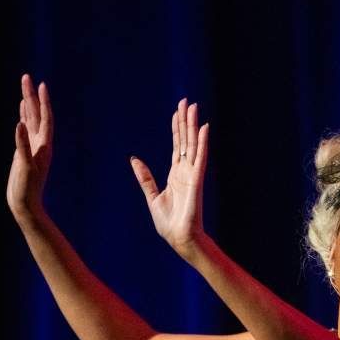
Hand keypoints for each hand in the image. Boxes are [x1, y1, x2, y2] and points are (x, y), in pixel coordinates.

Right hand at [7, 73, 52, 218]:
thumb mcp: (25, 166)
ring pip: (30, 120)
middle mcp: (40, 143)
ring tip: (25, 87)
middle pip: (36, 114)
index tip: (42, 84)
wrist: (26, 204)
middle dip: (32, 95)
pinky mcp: (25, 152)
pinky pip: (24, 131)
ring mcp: (32, 147)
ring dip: (27, 104)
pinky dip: (23, 118)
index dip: (43, 102)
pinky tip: (21, 111)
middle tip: (27, 77)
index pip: (45, 118)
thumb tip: (20, 124)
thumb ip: (23, 146)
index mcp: (44, 146)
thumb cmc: (27, 188)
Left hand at [132, 99, 209, 256]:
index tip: (177, 111)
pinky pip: (200, 157)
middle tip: (187, 101)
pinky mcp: (197, 180)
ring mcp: (192, 174)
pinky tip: (204, 128)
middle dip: (185, 121)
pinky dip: (202, 143)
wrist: (179, 238)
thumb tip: (134, 159)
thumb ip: (145, 177)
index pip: (177, 145)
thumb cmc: (168, 222)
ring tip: (194, 107)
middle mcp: (185, 171)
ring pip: (193, 144)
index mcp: (175, 174)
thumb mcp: (151, 196)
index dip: (177, 128)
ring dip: (193, 125)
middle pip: (186, 140)